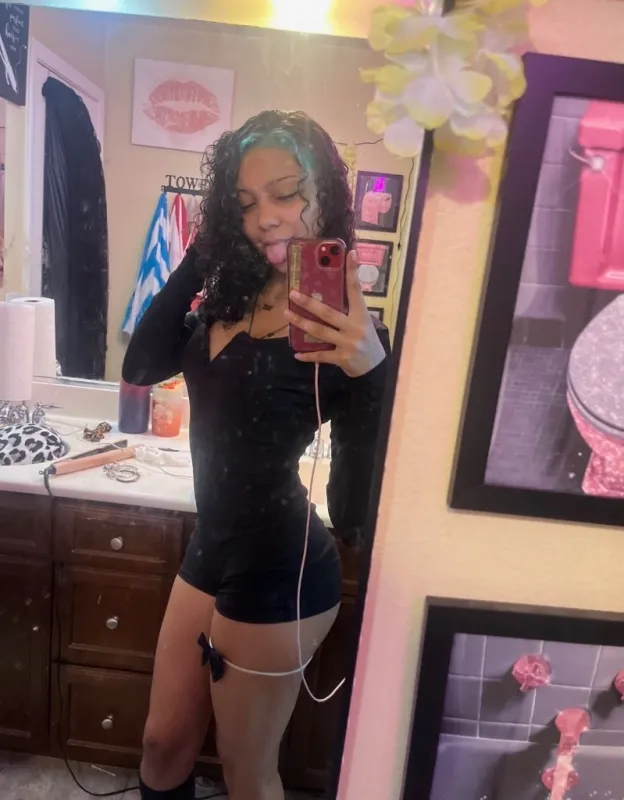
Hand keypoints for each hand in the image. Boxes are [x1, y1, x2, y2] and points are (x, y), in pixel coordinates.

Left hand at [284, 250, 385, 377]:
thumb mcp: (363, 322)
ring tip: (287, 314)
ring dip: (301, 323)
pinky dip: (307, 355)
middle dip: (308, 303)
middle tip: (292, 294)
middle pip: (328, 312)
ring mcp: (348, 343)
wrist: (375, 367)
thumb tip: (327, 295)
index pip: (356, 290)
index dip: (352, 271)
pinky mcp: (342, 358)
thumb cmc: (366, 340)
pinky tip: (296, 353)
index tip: (350, 253)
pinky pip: (320, 356)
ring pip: (319, 331)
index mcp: (361, 315)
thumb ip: (349, 311)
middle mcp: (355, 327)